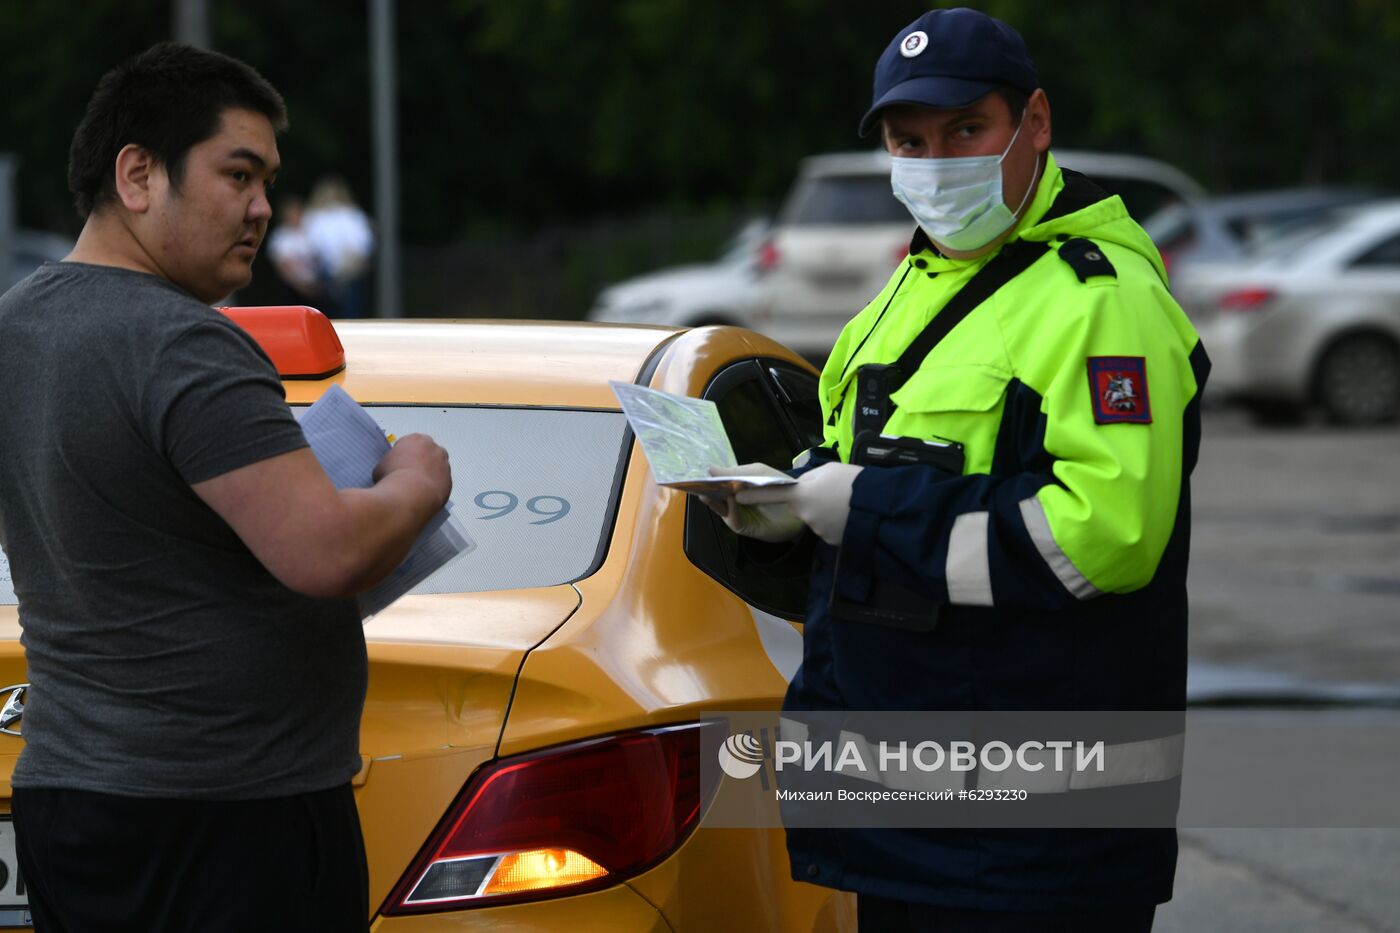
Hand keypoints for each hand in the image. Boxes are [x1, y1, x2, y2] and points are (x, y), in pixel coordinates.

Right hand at [372, 433, 451, 508]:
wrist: (409, 495)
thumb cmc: (394, 478)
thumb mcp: (381, 466)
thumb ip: (388, 463)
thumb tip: (386, 471)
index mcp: (415, 439)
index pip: (409, 444)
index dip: (402, 455)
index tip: (398, 464)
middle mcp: (433, 448)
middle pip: (426, 453)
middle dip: (419, 462)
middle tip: (407, 474)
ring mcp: (444, 464)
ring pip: (437, 468)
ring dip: (429, 475)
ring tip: (415, 487)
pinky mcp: (449, 481)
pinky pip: (441, 483)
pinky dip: (434, 488)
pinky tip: (423, 495)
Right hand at [698, 463, 804, 542]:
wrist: (800, 504)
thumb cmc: (779, 486)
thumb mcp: (756, 473)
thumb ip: (734, 472)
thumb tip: (709, 469)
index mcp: (735, 488)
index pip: (717, 484)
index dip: (708, 480)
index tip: (697, 475)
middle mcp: (734, 502)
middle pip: (716, 498)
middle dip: (707, 491)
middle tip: (697, 485)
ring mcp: (739, 515)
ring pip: (721, 510)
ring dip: (715, 503)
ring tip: (708, 494)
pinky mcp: (747, 527)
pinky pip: (734, 520)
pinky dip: (732, 511)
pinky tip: (732, 501)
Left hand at [737, 462, 861, 545]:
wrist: (879, 507)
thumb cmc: (853, 483)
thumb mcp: (828, 472)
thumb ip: (809, 480)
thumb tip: (803, 488)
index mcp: (801, 494)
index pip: (770, 493)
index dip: (753, 493)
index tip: (736, 493)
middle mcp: (804, 514)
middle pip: (800, 506)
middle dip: (810, 500)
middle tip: (832, 492)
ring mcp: (817, 529)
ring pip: (815, 518)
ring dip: (826, 511)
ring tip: (845, 503)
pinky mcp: (830, 541)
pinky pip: (828, 528)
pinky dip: (836, 522)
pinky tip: (849, 515)